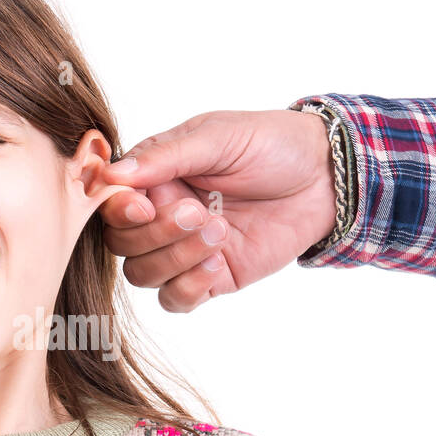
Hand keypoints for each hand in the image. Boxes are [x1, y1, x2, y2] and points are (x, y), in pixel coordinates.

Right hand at [98, 109, 336, 311]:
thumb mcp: (218, 136)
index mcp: (156, 175)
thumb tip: (111, 174)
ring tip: (219, 231)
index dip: (119, 209)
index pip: (111, 202)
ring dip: (174, 258)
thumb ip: (165, 156)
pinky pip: (175, 299)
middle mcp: (162, 214)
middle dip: (155, 233)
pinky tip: (216, 265)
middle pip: (121, 243)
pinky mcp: (211, 277)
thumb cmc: (271, 144)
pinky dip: (187, 288)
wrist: (325, 176)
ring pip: (142, 274)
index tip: (145, 204)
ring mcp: (184, 249)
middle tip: (199, 211)